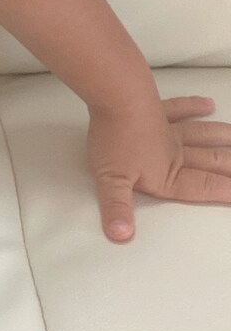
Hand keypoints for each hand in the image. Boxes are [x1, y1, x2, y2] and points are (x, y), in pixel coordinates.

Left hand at [87, 96, 230, 241]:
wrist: (114, 95)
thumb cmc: (113, 138)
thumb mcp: (110, 180)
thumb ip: (117, 208)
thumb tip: (121, 235)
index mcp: (166, 174)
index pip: (202, 187)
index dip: (225, 192)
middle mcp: (174, 152)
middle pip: (210, 162)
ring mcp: (167, 128)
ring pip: (202, 135)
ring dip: (223, 137)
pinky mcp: (156, 108)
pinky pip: (179, 108)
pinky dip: (193, 106)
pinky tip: (207, 104)